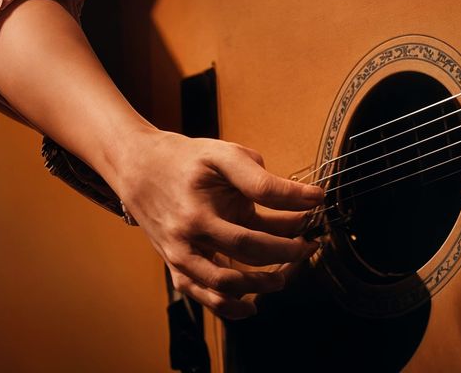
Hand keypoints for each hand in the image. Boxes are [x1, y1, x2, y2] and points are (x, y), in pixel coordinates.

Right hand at [110, 128, 323, 319]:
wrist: (141, 171)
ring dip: (263, 280)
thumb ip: (258, 175)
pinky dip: (230, 306)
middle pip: (248, 244)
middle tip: (311, 243)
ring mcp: (182, 252)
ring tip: (289, 272)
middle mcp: (191, 227)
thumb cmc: (188, 161)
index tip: (319, 199)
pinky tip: (254, 304)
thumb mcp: (223, 154)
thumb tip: (298, 196)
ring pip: (226, 280)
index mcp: (207, 191)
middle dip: (287, 246)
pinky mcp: (177, 268)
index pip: (261, 193)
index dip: (295, 197)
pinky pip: (205, 296)